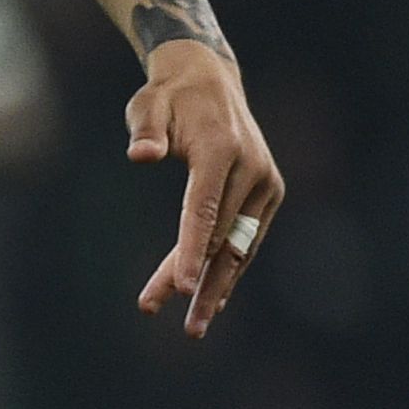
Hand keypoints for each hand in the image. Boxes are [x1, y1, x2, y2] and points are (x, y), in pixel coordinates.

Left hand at [124, 39, 278, 336]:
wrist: (208, 81)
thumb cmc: (168, 97)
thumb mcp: (147, 104)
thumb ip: (145, 130)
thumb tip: (141, 155)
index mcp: (222, 152)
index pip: (203, 211)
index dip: (191, 251)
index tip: (181, 288)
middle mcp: (252, 170)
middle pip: (220, 238)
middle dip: (195, 281)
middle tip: (176, 322)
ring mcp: (265, 184)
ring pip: (238, 246)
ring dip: (215, 287)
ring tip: (194, 327)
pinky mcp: (267, 194)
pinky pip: (246, 240)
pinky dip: (230, 270)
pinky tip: (213, 300)